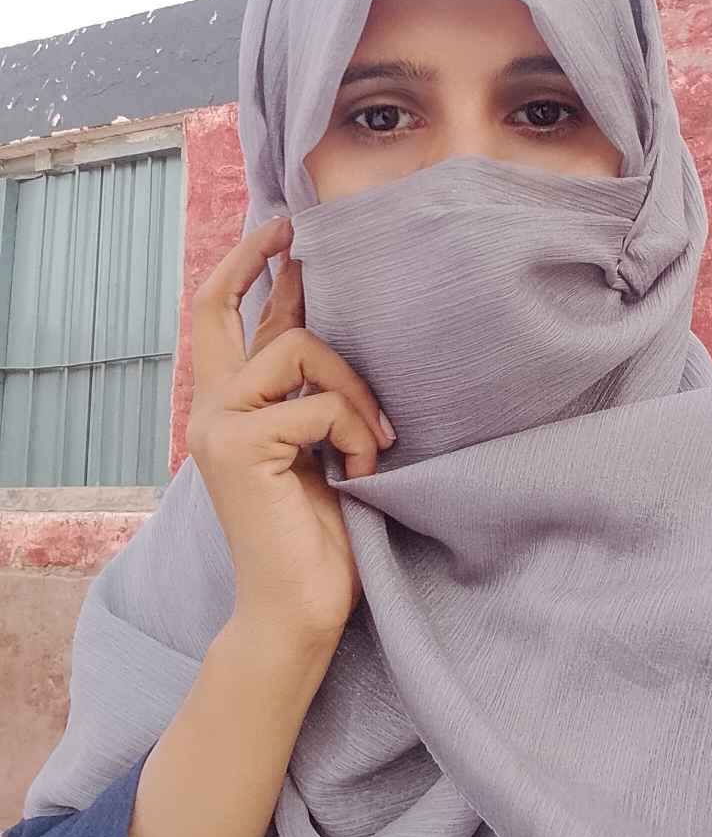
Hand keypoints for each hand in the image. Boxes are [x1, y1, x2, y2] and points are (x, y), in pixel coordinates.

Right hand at [186, 216, 395, 649]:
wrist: (299, 606)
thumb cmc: (318, 531)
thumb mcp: (318, 442)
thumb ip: (312, 389)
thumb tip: (331, 321)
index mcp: (232, 405)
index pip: (226, 318)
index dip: (249, 267)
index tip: (285, 232)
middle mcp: (211, 408)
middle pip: (217, 307)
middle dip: (254, 258)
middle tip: (294, 231)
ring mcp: (217, 425)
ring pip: (300, 350)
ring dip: (354, 390)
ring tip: (375, 444)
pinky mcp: (238, 447)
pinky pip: (318, 406)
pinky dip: (357, 435)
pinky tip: (366, 474)